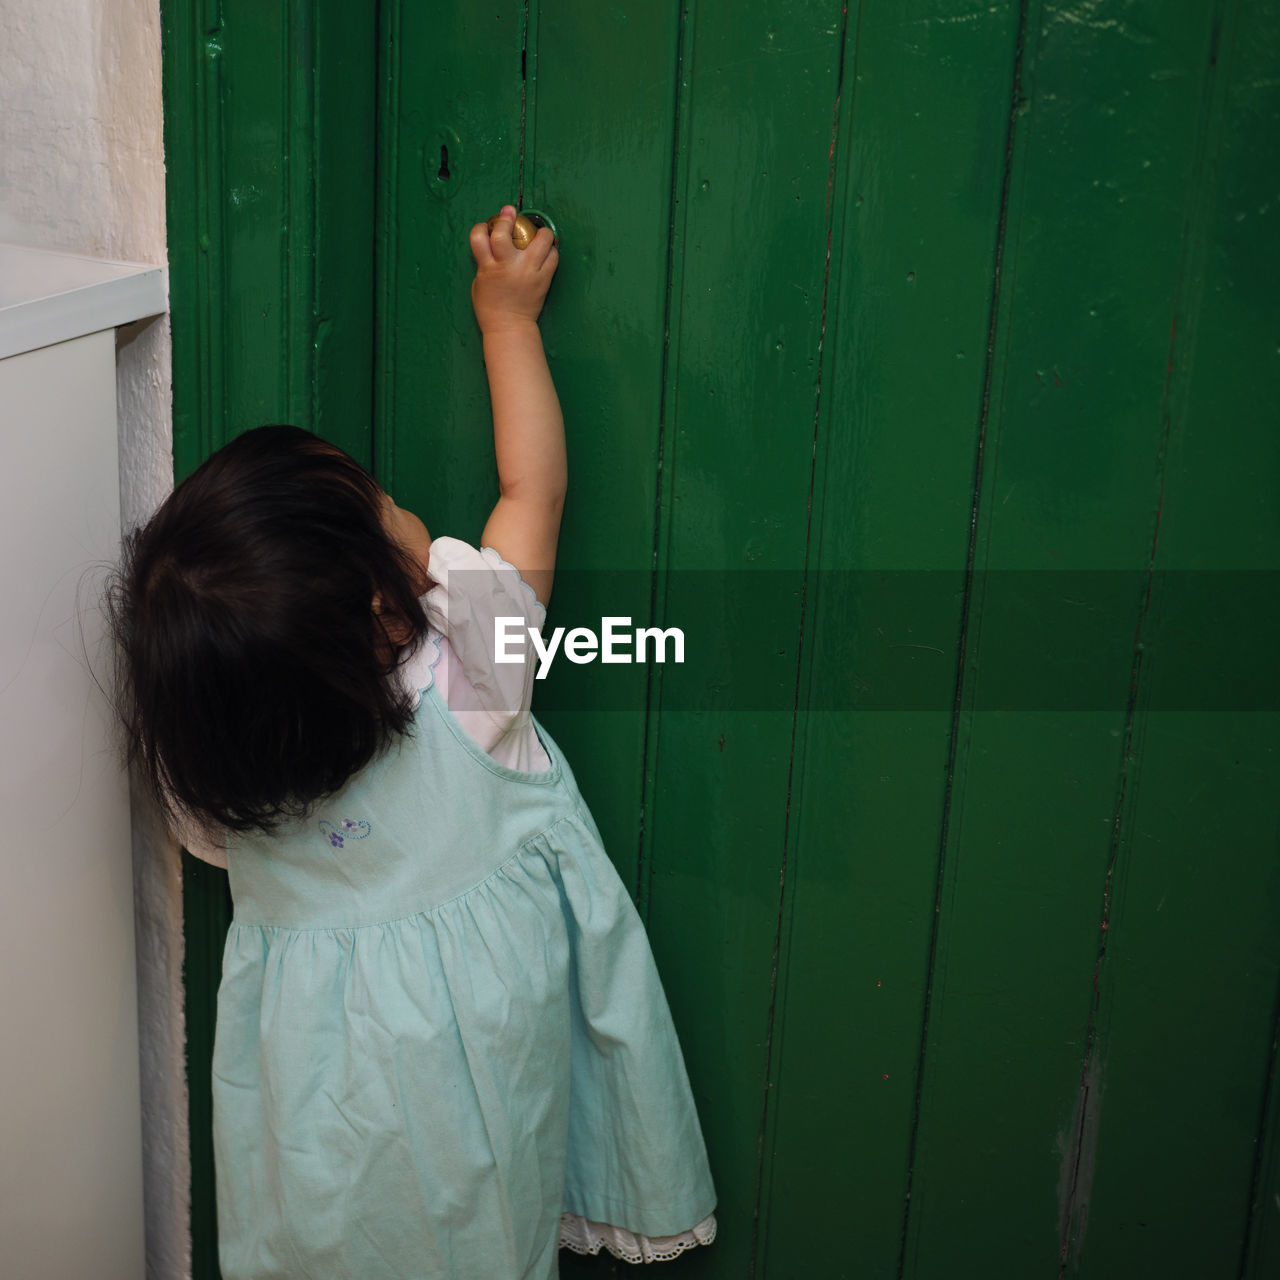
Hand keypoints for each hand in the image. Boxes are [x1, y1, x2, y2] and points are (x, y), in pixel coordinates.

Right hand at [469, 205, 558, 336]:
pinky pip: (553, 257)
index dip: (481, 227)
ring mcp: (528, 271)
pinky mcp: (544, 279)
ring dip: (540, 232)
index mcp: (488, 268)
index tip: (487, 226)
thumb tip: (493, 241)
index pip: (479, 237)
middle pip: (505, 233)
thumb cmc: (491, 307)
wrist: (510, 327)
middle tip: (511, 214)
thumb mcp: (479, 282)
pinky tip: (546, 252)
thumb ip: (484, 261)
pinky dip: (551, 251)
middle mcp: (508, 266)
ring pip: (540, 240)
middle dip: (507, 218)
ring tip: (538, 235)